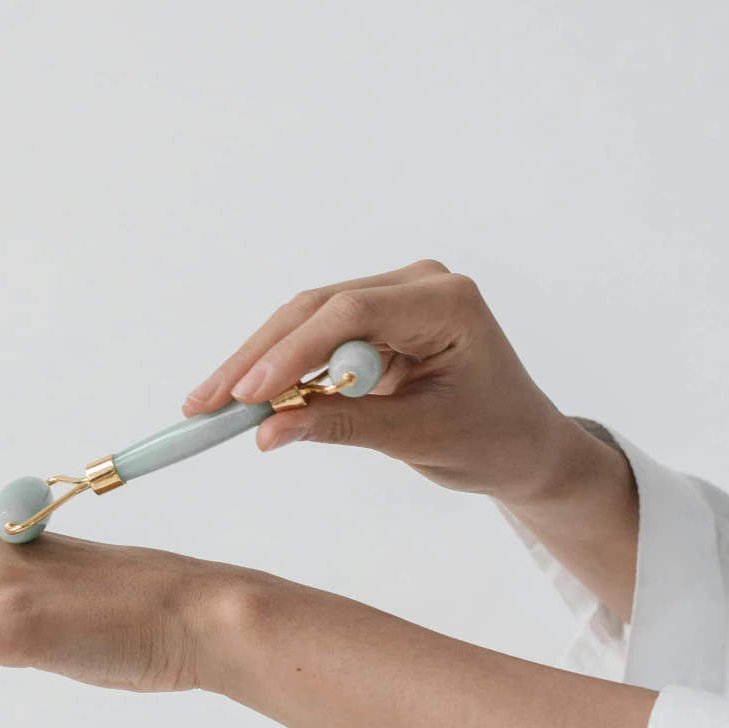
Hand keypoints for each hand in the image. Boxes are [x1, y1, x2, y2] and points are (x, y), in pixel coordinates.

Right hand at [185, 258, 638, 619]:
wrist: (524, 443)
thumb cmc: (491, 440)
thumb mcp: (419, 439)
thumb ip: (343, 427)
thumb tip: (267, 431)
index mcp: (448, 303)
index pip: (352, 314)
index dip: (292, 353)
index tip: (248, 397)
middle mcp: (419, 284)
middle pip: (318, 309)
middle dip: (258, 358)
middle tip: (205, 403)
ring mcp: (396, 294)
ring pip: (306, 319)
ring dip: (258, 362)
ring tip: (210, 405)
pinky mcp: (376, 316)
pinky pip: (314, 334)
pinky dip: (280, 367)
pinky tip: (243, 396)